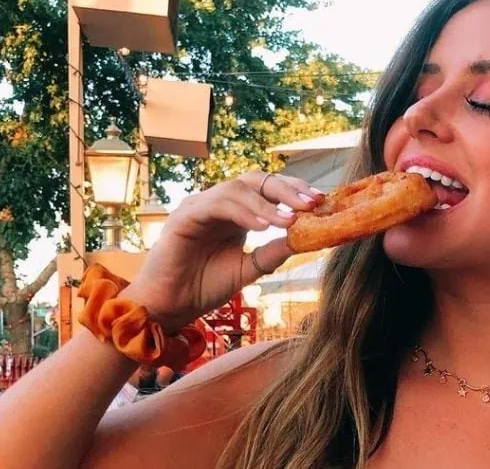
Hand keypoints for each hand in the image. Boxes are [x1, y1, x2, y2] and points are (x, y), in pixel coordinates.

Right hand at [121, 171, 322, 332]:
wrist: (169, 308)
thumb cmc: (203, 287)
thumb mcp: (248, 269)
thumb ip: (272, 253)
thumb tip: (305, 238)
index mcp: (235, 213)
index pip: (267, 190)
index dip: (294, 192)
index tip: (321, 202)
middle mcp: (217, 203)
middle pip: (255, 181)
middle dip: (287, 190)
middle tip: (312, 203)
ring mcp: (199, 206)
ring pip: (237, 189)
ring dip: (267, 204)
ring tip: (290, 220)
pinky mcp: (184, 216)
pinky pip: (217, 205)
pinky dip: (243, 212)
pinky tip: (264, 226)